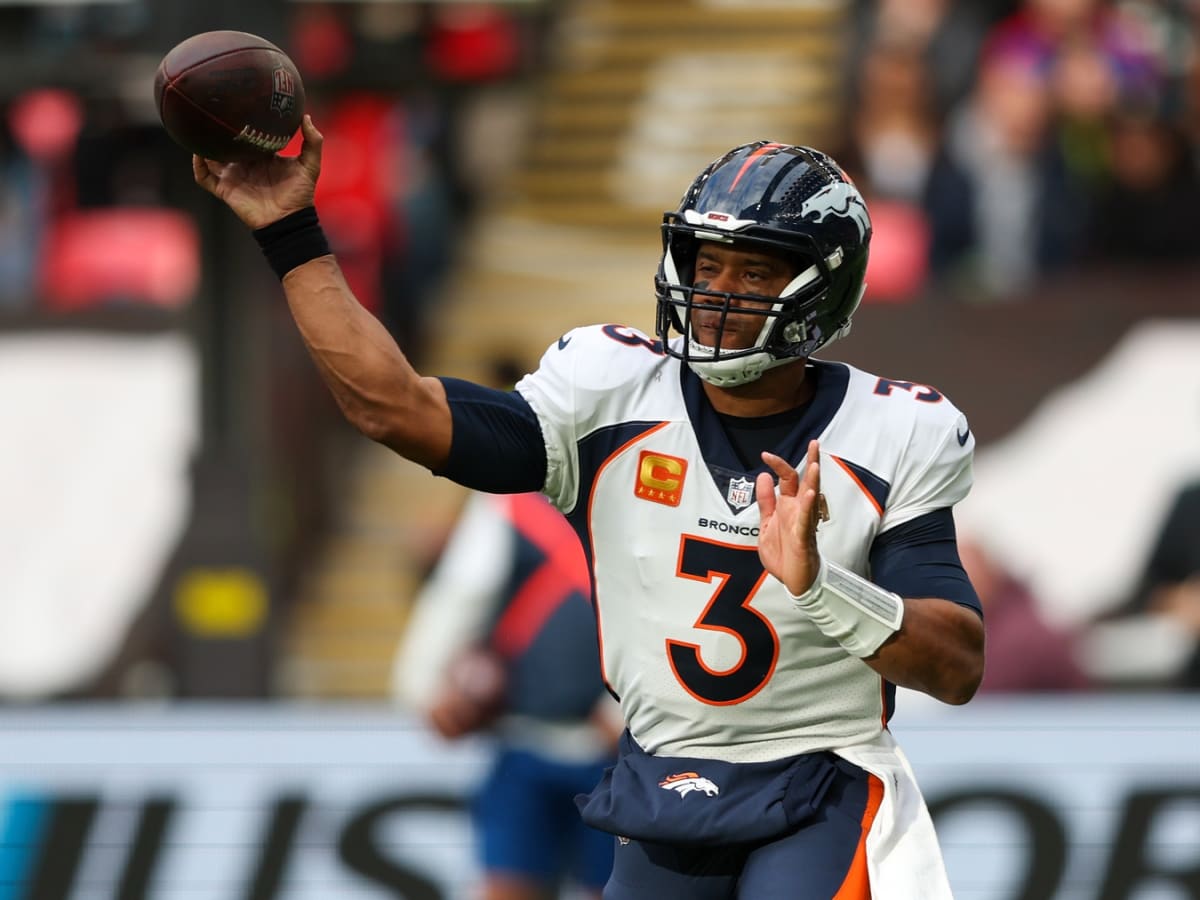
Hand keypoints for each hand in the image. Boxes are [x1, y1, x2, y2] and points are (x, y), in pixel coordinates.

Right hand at [192, 114, 322, 229]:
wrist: (289, 220)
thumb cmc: (300, 194)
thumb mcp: (310, 165)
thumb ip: (313, 142)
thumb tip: (306, 117)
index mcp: (260, 155)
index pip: (246, 134)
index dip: (240, 122)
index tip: (235, 104)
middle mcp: (243, 163)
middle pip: (225, 143)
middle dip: (217, 130)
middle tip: (211, 111)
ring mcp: (232, 176)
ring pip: (210, 157)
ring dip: (203, 145)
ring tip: (197, 128)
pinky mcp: (225, 190)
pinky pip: (204, 177)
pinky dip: (198, 167)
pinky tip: (198, 154)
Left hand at [756, 440, 821, 595]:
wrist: (792, 580)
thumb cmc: (783, 554)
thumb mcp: (766, 523)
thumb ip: (765, 501)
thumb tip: (763, 476)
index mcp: (788, 506)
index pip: (787, 478)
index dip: (778, 465)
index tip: (765, 455)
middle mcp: (798, 510)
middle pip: (806, 481)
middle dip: (811, 462)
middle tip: (814, 443)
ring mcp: (803, 522)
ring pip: (811, 497)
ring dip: (813, 480)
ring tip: (815, 463)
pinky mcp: (804, 537)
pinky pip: (807, 520)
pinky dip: (808, 507)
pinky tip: (809, 494)